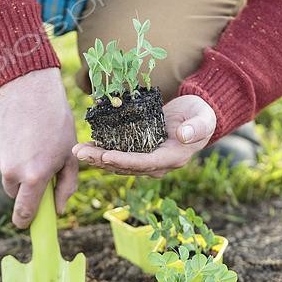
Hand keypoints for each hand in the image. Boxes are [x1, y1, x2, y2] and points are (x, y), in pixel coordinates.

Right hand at [0, 68, 77, 228]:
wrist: (32, 89)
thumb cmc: (58, 124)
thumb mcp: (70, 156)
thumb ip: (66, 187)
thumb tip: (59, 210)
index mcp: (35, 176)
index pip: (25, 211)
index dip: (25, 220)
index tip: (26, 222)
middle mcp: (12, 170)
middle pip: (14, 192)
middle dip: (25, 185)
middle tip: (37, 164)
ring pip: (5, 173)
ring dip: (15, 166)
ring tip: (29, 143)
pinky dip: (6, 150)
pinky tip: (17, 134)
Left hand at [72, 95, 215, 176]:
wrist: (198, 117)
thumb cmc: (201, 115)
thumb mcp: (204, 118)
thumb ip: (196, 127)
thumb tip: (183, 136)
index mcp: (172, 158)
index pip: (145, 163)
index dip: (124, 161)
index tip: (106, 156)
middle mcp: (157, 164)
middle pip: (126, 166)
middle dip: (102, 160)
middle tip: (79, 153)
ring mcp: (148, 160)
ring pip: (119, 163)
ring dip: (97, 158)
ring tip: (78, 151)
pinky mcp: (140, 152)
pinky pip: (119, 155)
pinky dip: (103, 151)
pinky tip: (87, 146)